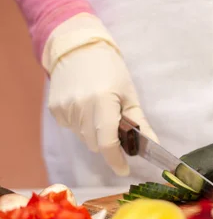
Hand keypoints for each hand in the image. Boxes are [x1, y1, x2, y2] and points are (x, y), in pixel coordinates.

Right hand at [43, 14, 158, 175]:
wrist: (78, 49)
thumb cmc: (110, 70)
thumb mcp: (130, 95)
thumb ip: (140, 124)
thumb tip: (152, 146)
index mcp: (102, 102)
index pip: (108, 142)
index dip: (116, 160)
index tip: (124, 170)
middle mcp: (80, 107)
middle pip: (96, 144)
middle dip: (108, 143)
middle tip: (116, 126)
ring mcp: (64, 108)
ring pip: (84, 138)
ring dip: (95, 132)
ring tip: (99, 111)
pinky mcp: (55, 109)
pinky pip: (72, 128)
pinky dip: (82, 124)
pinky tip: (85, 106)